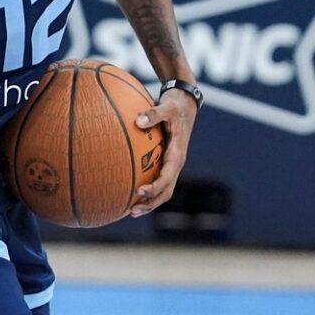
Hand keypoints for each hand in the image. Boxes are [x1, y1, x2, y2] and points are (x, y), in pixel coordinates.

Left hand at [130, 86, 198, 215]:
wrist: (184, 103)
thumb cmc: (174, 105)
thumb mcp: (166, 106)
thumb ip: (153, 113)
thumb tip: (137, 121)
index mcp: (177, 154)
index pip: (168, 177)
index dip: (155, 187)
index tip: (139, 191)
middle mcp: (176, 163)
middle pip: (166, 191)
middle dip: (151, 203)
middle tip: (132, 211)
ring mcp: (171, 165)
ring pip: (163, 190)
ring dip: (148, 202)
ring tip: (130, 211)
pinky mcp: (166, 163)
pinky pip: (157, 181)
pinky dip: (146, 191)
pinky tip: (129, 194)